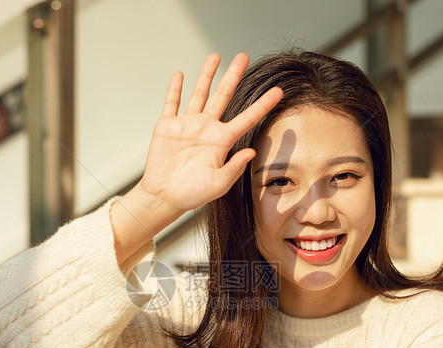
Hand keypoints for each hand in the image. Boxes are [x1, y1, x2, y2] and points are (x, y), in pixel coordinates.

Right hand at [138, 53, 282, 217]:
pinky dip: (175, 89)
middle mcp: (207, 129)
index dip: (263, 104)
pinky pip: (172, 103)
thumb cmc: (192, 194)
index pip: (247, 118)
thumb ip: (234, 168)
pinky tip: (180, 75)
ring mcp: (187, 125)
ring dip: (207, 75)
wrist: (164, 197)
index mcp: (222, 141)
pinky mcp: (167, 126)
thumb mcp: (218, 185)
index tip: (279, 91)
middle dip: (232, 76)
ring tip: (215, 56)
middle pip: (223, 96)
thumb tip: (252, 152)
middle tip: (243, 56)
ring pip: (199, 94)